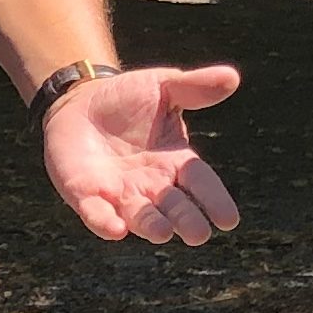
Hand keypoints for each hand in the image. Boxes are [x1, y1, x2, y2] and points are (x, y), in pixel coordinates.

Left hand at [43, 63, 242, 245]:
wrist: (81, 102)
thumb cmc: (129, 99)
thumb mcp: (164, 87)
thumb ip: (195, 88)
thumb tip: (232, 77)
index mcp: (176, 162)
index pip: (201, 185)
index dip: (215, 201)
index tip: (228, 220)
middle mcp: (153, 186)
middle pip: (175, 208)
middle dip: (186, 221)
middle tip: (198, 235)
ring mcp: (120, 193)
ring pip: (140, 217)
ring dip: (151, 226)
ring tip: (162, 233)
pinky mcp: (86, 195)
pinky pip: (97, 214)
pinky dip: (105, 223)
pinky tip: (115, 229)